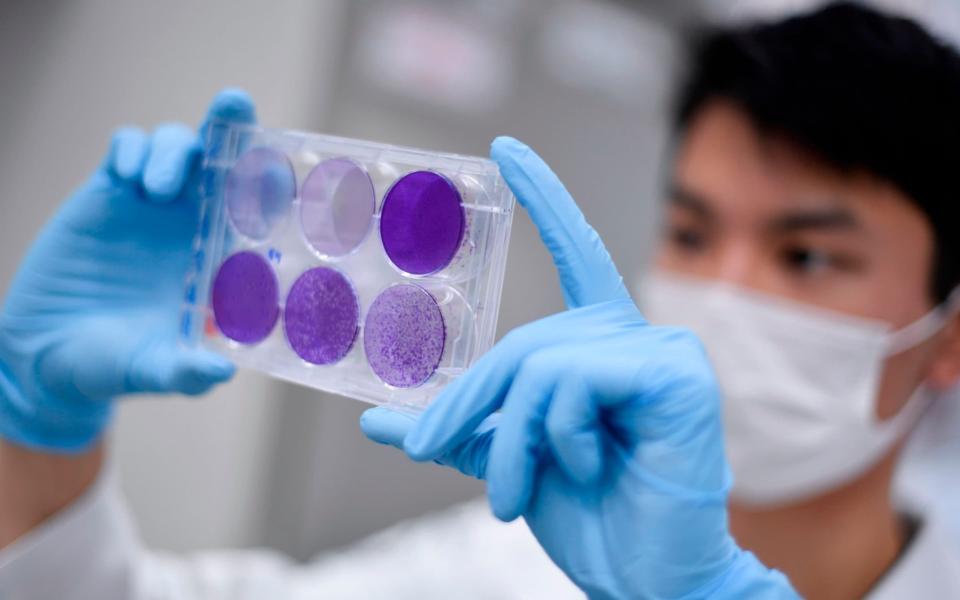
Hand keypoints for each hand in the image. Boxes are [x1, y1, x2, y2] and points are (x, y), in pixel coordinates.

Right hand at [0, 89, 255, 451]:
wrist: (50, 358)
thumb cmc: (116, 366)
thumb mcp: (153, 371)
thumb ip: (185, 372)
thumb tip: (220, 373)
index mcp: (219, 259)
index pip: (255, 211)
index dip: (270, 181)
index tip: (283, 161)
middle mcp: (193, 226)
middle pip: (222, 161)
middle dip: (231, 125)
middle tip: (235, 104)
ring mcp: (151, 207)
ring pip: (178, 148)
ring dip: (174, 152)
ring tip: (156, 191)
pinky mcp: (107, 196)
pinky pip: (128, 149)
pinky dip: (134, 150)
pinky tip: (127, 178)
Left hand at [361, 137, 796, 597]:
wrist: (643, 577)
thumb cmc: (593, 515)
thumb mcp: (509, 460)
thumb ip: (457, 429)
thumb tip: (378, 419)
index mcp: (602, 346)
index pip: (573, 253)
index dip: (544, 198)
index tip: (506, 152)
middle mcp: (635, 336)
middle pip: (522, 342)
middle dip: (469, 405)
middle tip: (434, 452)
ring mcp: (662, 350)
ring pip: (539, 363)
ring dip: (508, 438)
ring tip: (510, 494)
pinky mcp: (675, 374)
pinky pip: (573, 380)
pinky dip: (556, 433)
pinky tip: (587, 465)